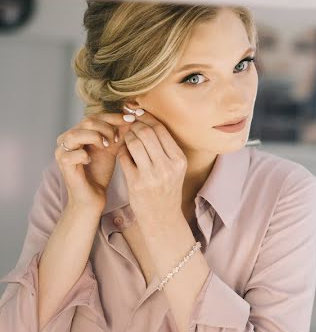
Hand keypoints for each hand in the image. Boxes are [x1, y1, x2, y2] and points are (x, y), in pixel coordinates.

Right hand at [54, 112, 139, 214]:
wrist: (93, 197)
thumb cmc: (100, 172)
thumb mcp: (112, 148)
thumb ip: (119, 133)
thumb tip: (134, 116)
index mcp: (78, 133)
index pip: (95, 116)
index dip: (114, 116)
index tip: (131, 119)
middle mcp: (67, 139)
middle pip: (87, 121)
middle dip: (107, 128)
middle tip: (117, 139)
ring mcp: (62, 152)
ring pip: (76, 134)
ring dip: (96, 138)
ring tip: (106, 147)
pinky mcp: (62, 165)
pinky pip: (72, 153)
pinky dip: (84, 155)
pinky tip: (90, 160)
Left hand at [117, 110, 187, 228]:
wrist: (162, 217)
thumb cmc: (167, 189)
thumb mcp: (175, 168)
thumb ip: (164, 148)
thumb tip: (146, 122)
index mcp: (179, 160)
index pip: (161, 130)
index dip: (147, 118)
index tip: (139, 114)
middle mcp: (167, 166)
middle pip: (146, 133)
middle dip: (135, 125)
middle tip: (129, 124)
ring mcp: (151, 175)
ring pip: (134, 143)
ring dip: (126, 136)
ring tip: (125, 137)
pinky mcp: (136, 183)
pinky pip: (124, 158)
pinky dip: (121, 151)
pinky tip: (123, 152)